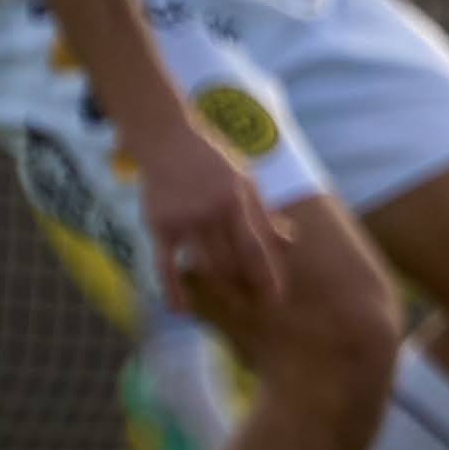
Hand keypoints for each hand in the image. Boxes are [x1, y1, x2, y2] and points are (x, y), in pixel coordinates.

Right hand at [137, 113, 285, 322]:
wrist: (166, 139)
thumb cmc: (212, 162)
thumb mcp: (245, 180)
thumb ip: (263, 214)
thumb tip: (289, 241)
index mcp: (236, 198)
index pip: (255, 246)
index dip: (266, 275)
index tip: (276, 298)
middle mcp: (210, 210)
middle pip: (232, 261)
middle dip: (247, 287)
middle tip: (258, 307)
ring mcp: (183, 219)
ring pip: (206, 265)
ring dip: (222, 289)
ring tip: (236, 303)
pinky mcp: (159, 226)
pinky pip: (165, 265)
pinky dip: (173, 289)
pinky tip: (181, 309)